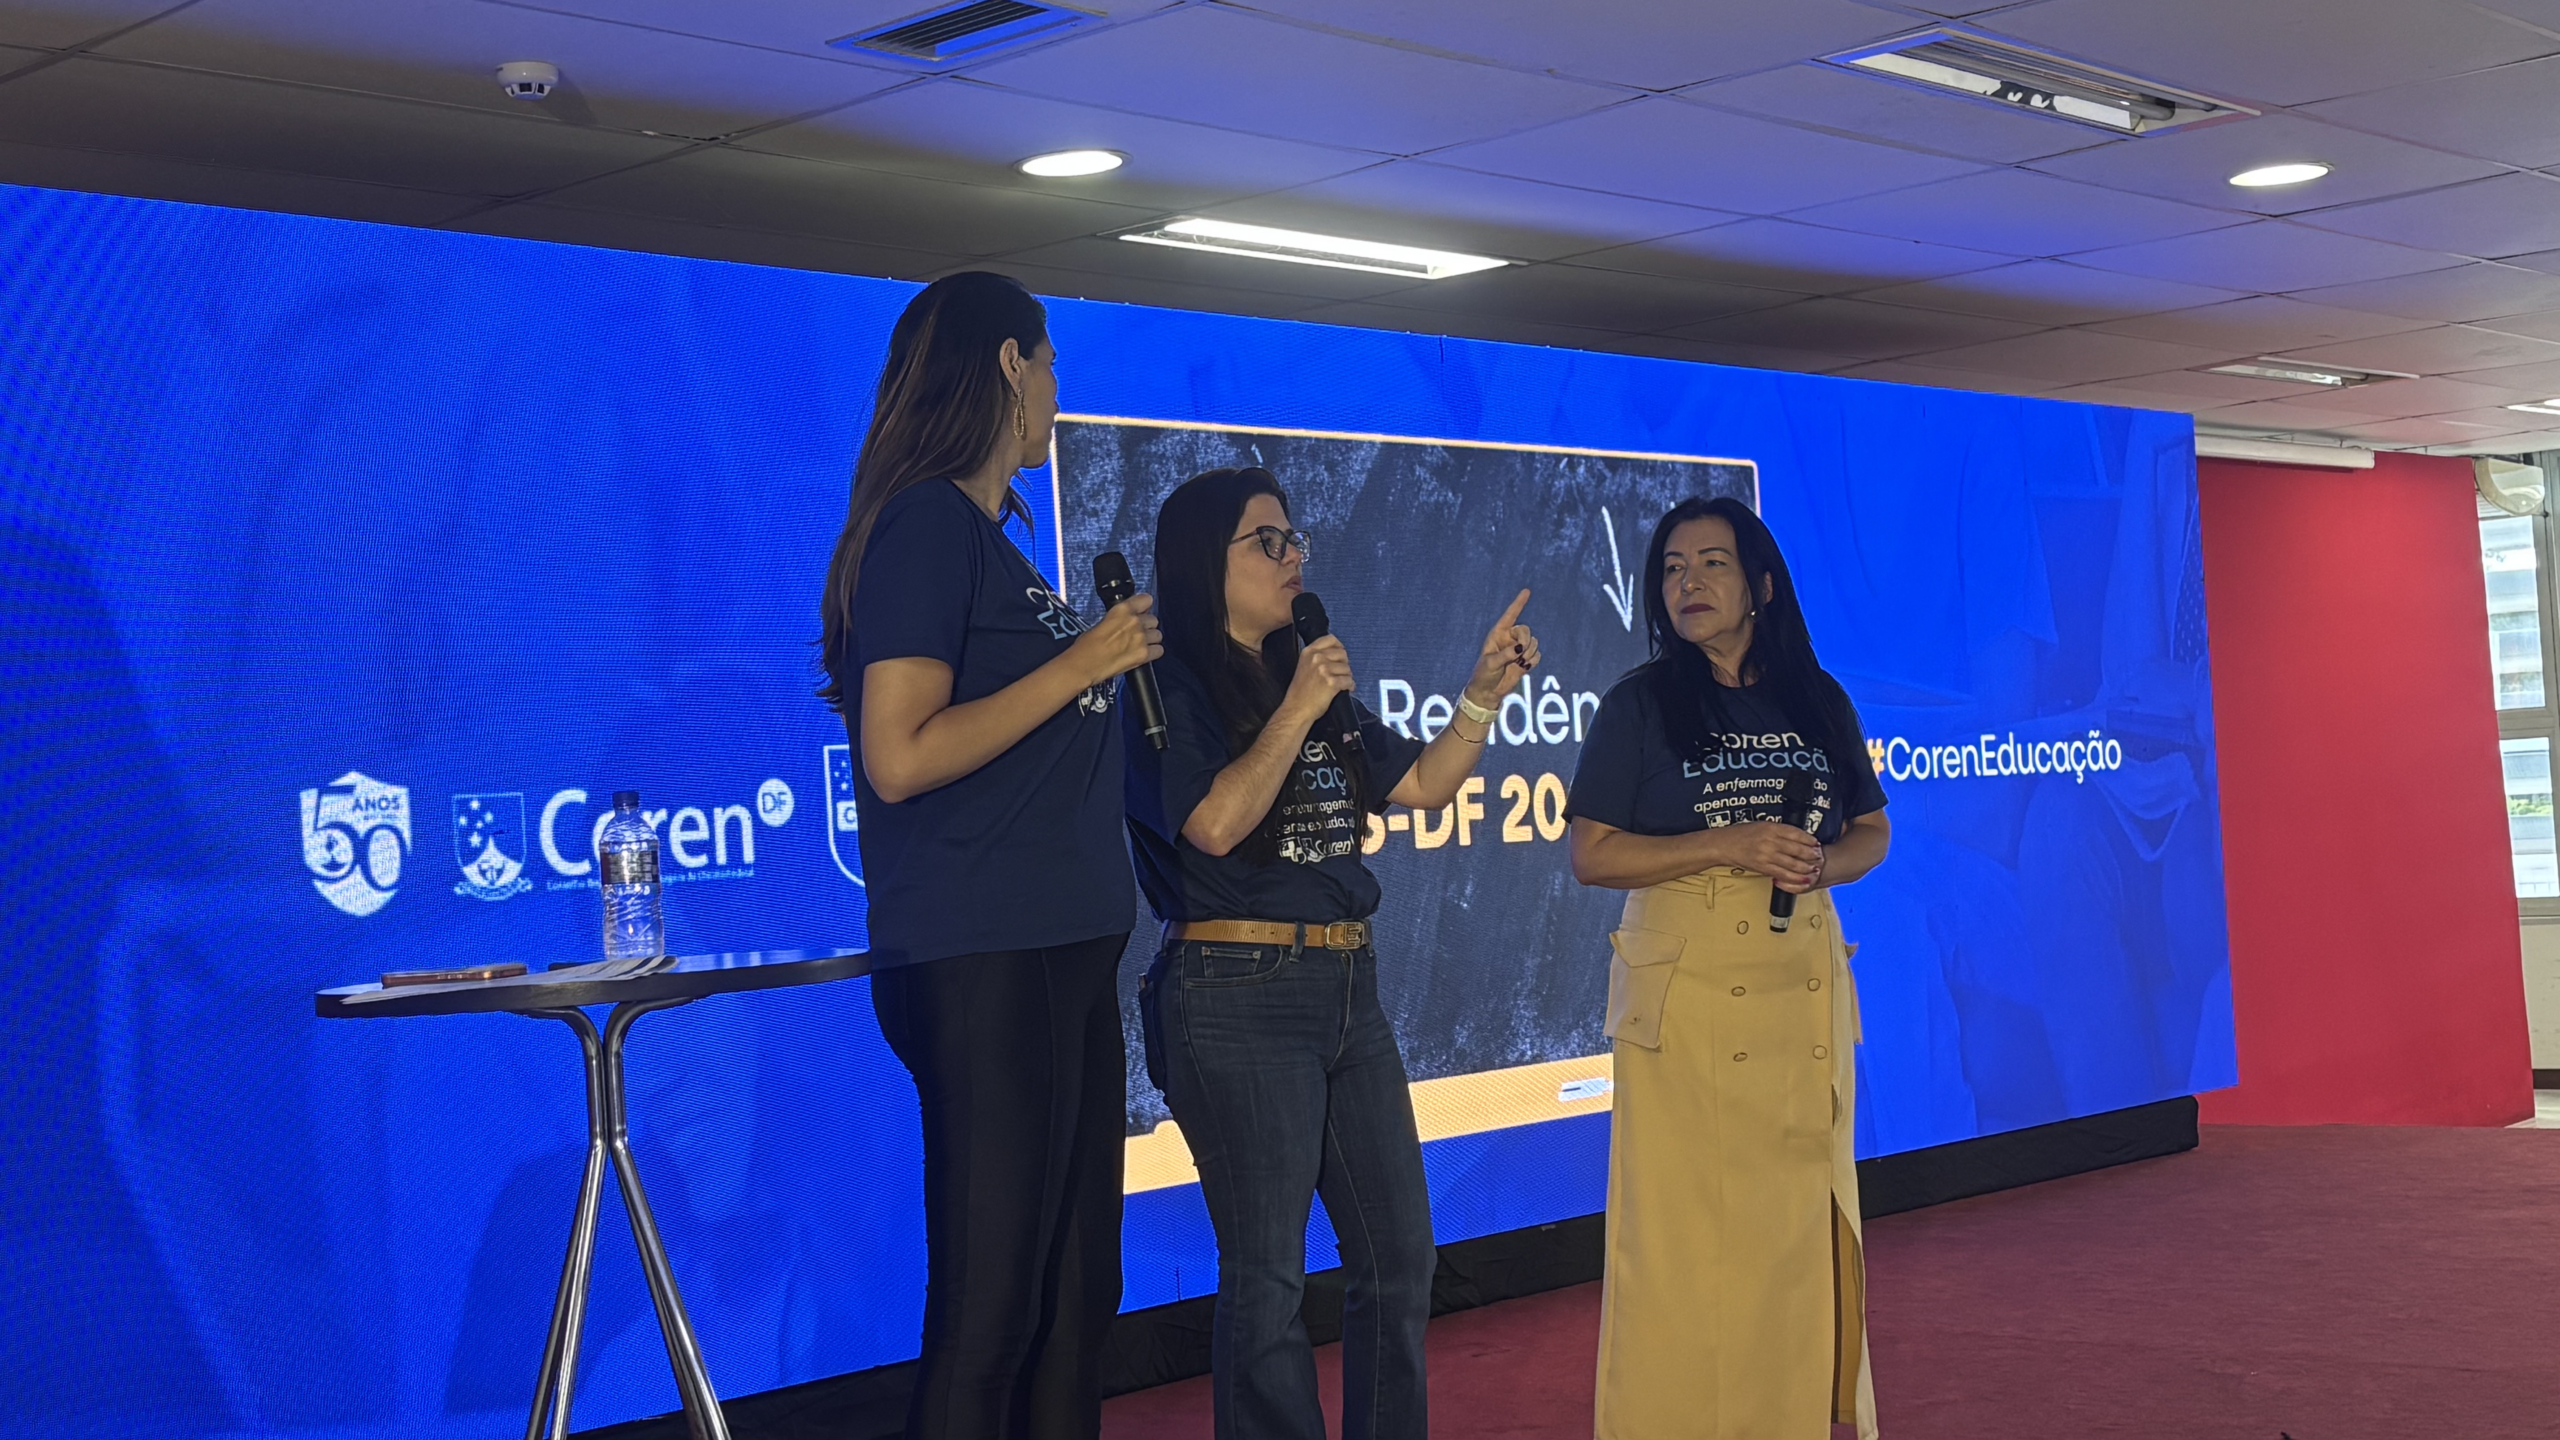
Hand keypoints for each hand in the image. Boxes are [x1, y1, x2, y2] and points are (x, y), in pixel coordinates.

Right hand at [1069, 594, 1162, 686]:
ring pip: (1158, 634)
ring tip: (1138, 644)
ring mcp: (1141, 638)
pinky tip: (1142, 654)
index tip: (1141, 611)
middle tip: (1135, 633)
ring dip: (1150, 639)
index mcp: (1122, 609)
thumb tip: (1126, 619)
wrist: (1084, 665)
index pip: (1146, 599)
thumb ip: (1119, 618)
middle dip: (1146, 626)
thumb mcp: (1102, 621)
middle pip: (1153, 619)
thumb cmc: (1087, 646)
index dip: (1144, 607)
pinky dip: (1153, 652)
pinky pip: (1159, 650)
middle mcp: (1134, 621)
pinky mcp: (1144, 654)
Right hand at [1282, 634, 1353, 727]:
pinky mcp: (1331, 682)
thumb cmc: (1300, 692)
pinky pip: (1349, 681)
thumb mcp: (1304, 666)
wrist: (1297, 709)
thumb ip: (1317, 656)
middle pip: (1342, 653)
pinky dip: (1349, 686)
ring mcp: (1324, 669)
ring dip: (1347, 677)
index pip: (1331, 639)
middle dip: (1344, 664)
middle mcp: (1316, 658)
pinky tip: (1345, 690)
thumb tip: (1336, 653)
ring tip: (1340, 684)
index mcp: (1309, 652)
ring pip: (1347, 668)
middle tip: (1340, 674)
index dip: (1339, 647)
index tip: (1340, 656)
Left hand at [1460, 589, 1539, 708]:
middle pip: (1525, 630)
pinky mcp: (1526, 660)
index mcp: (1497, 634)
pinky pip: (1537, 655)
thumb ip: (1505, 654)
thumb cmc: (1484, 674)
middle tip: (1519, 652)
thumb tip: (1520, 648)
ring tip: (1518, 664)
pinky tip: (1523, 668)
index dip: (1518, 603)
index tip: (1527, 591)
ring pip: (1533, 643)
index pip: (1510, 615)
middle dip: (1525, 640)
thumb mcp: (1491, 663)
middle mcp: (1510, 639)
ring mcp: (1519, 649)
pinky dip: (1533, 661)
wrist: (1489, 691)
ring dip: (1528, 654)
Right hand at [1716, 821, 1822, 890]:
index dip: (1809, 839)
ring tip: (1814, 868)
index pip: (1796, 833)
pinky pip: (1783, 874)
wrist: (1723, 845)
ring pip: (1793, 863)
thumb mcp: (1760, 825)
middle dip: (1811, 854)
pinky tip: (1802, 879)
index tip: (1816, 843)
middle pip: (1798, 849)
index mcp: (1771, 827)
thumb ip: (1777, 830)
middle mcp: (1770, 841)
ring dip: (1806, 867)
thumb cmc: (1739, 834)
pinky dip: (1795, 878)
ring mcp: (1767, 855)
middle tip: (1819, 857)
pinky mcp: (1763, 867)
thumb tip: (1795, 837)